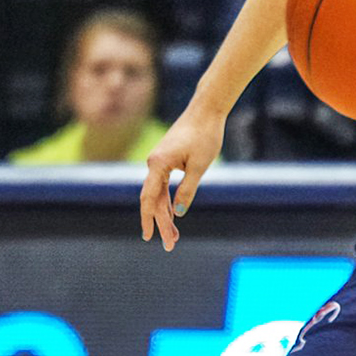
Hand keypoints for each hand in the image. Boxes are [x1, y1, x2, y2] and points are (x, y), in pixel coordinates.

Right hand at [138, 110, 223, 251]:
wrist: (206, 110)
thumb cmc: (205, 135)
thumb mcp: (199, 166)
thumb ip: (188, 190)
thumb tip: (180, 213)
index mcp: (158, 164)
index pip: (149, 198)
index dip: (148, 219)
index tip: (148, 237)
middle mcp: (153, 163)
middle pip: (154, 199)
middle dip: (162, 223)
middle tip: (170, 245)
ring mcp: (159, 161)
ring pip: (158, 194)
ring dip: (165, 214)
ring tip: (174, 236)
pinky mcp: (166, 160)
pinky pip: (163, 185)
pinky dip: (168, 201)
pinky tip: (172, 215)